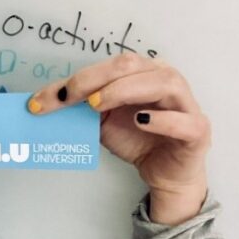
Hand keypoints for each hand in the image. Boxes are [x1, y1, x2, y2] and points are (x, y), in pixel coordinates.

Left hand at [27, 54, 210, 224]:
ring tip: (97, 105)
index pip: (108, 67)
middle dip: (94, 79)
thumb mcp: (100, 121)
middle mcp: (165, 80)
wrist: (163, 173)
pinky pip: (185, 121)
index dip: (76, 80)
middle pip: (132, 66)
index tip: (43, 100)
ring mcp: (185, 104)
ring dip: (125, 90)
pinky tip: (141, 121)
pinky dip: (163, 120)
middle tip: (70, 97)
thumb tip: (42, 103)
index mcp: (141, 73)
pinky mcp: (197, 131)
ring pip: (163, 82)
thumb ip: (79, 109)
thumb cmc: (136, 139)